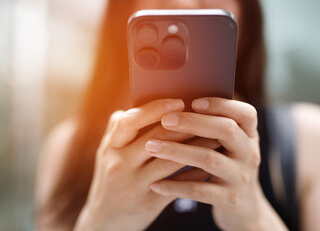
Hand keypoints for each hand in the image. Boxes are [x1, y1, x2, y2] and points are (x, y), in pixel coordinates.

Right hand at [74, 99, 215, 230]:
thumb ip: (121, 130)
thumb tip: (143, 104)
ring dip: (196, 147)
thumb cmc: (111, 179)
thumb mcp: (108, 153)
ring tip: (214, 137)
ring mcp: (134, 184)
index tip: (179, 102)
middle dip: (185, 125)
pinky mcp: (149, 202)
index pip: (131, 120)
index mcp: (110, 146)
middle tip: (207, 116)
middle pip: (156, 138)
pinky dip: (194, 173)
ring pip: (171, 161)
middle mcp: (120, 164)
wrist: (105, 220)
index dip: (156, 109)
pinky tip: (208, 165)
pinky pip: (177, 184)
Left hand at [146, 98, 286, 230]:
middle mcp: (248, 153)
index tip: (193, 102)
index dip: (220, 105)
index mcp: (249, 135)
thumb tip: (175, 107)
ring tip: (151, 146)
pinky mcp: (228, 199)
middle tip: (165, 121)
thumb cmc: (227, 166)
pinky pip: (198, 190)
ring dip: (177, 151)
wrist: (244, 207)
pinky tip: (155, 183)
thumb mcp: (229, 145)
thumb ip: (213, 127)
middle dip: (193, 122)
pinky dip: (175, 186)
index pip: (245, 113)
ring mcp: (240, 177)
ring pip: (208, 159)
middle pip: (225, 130)